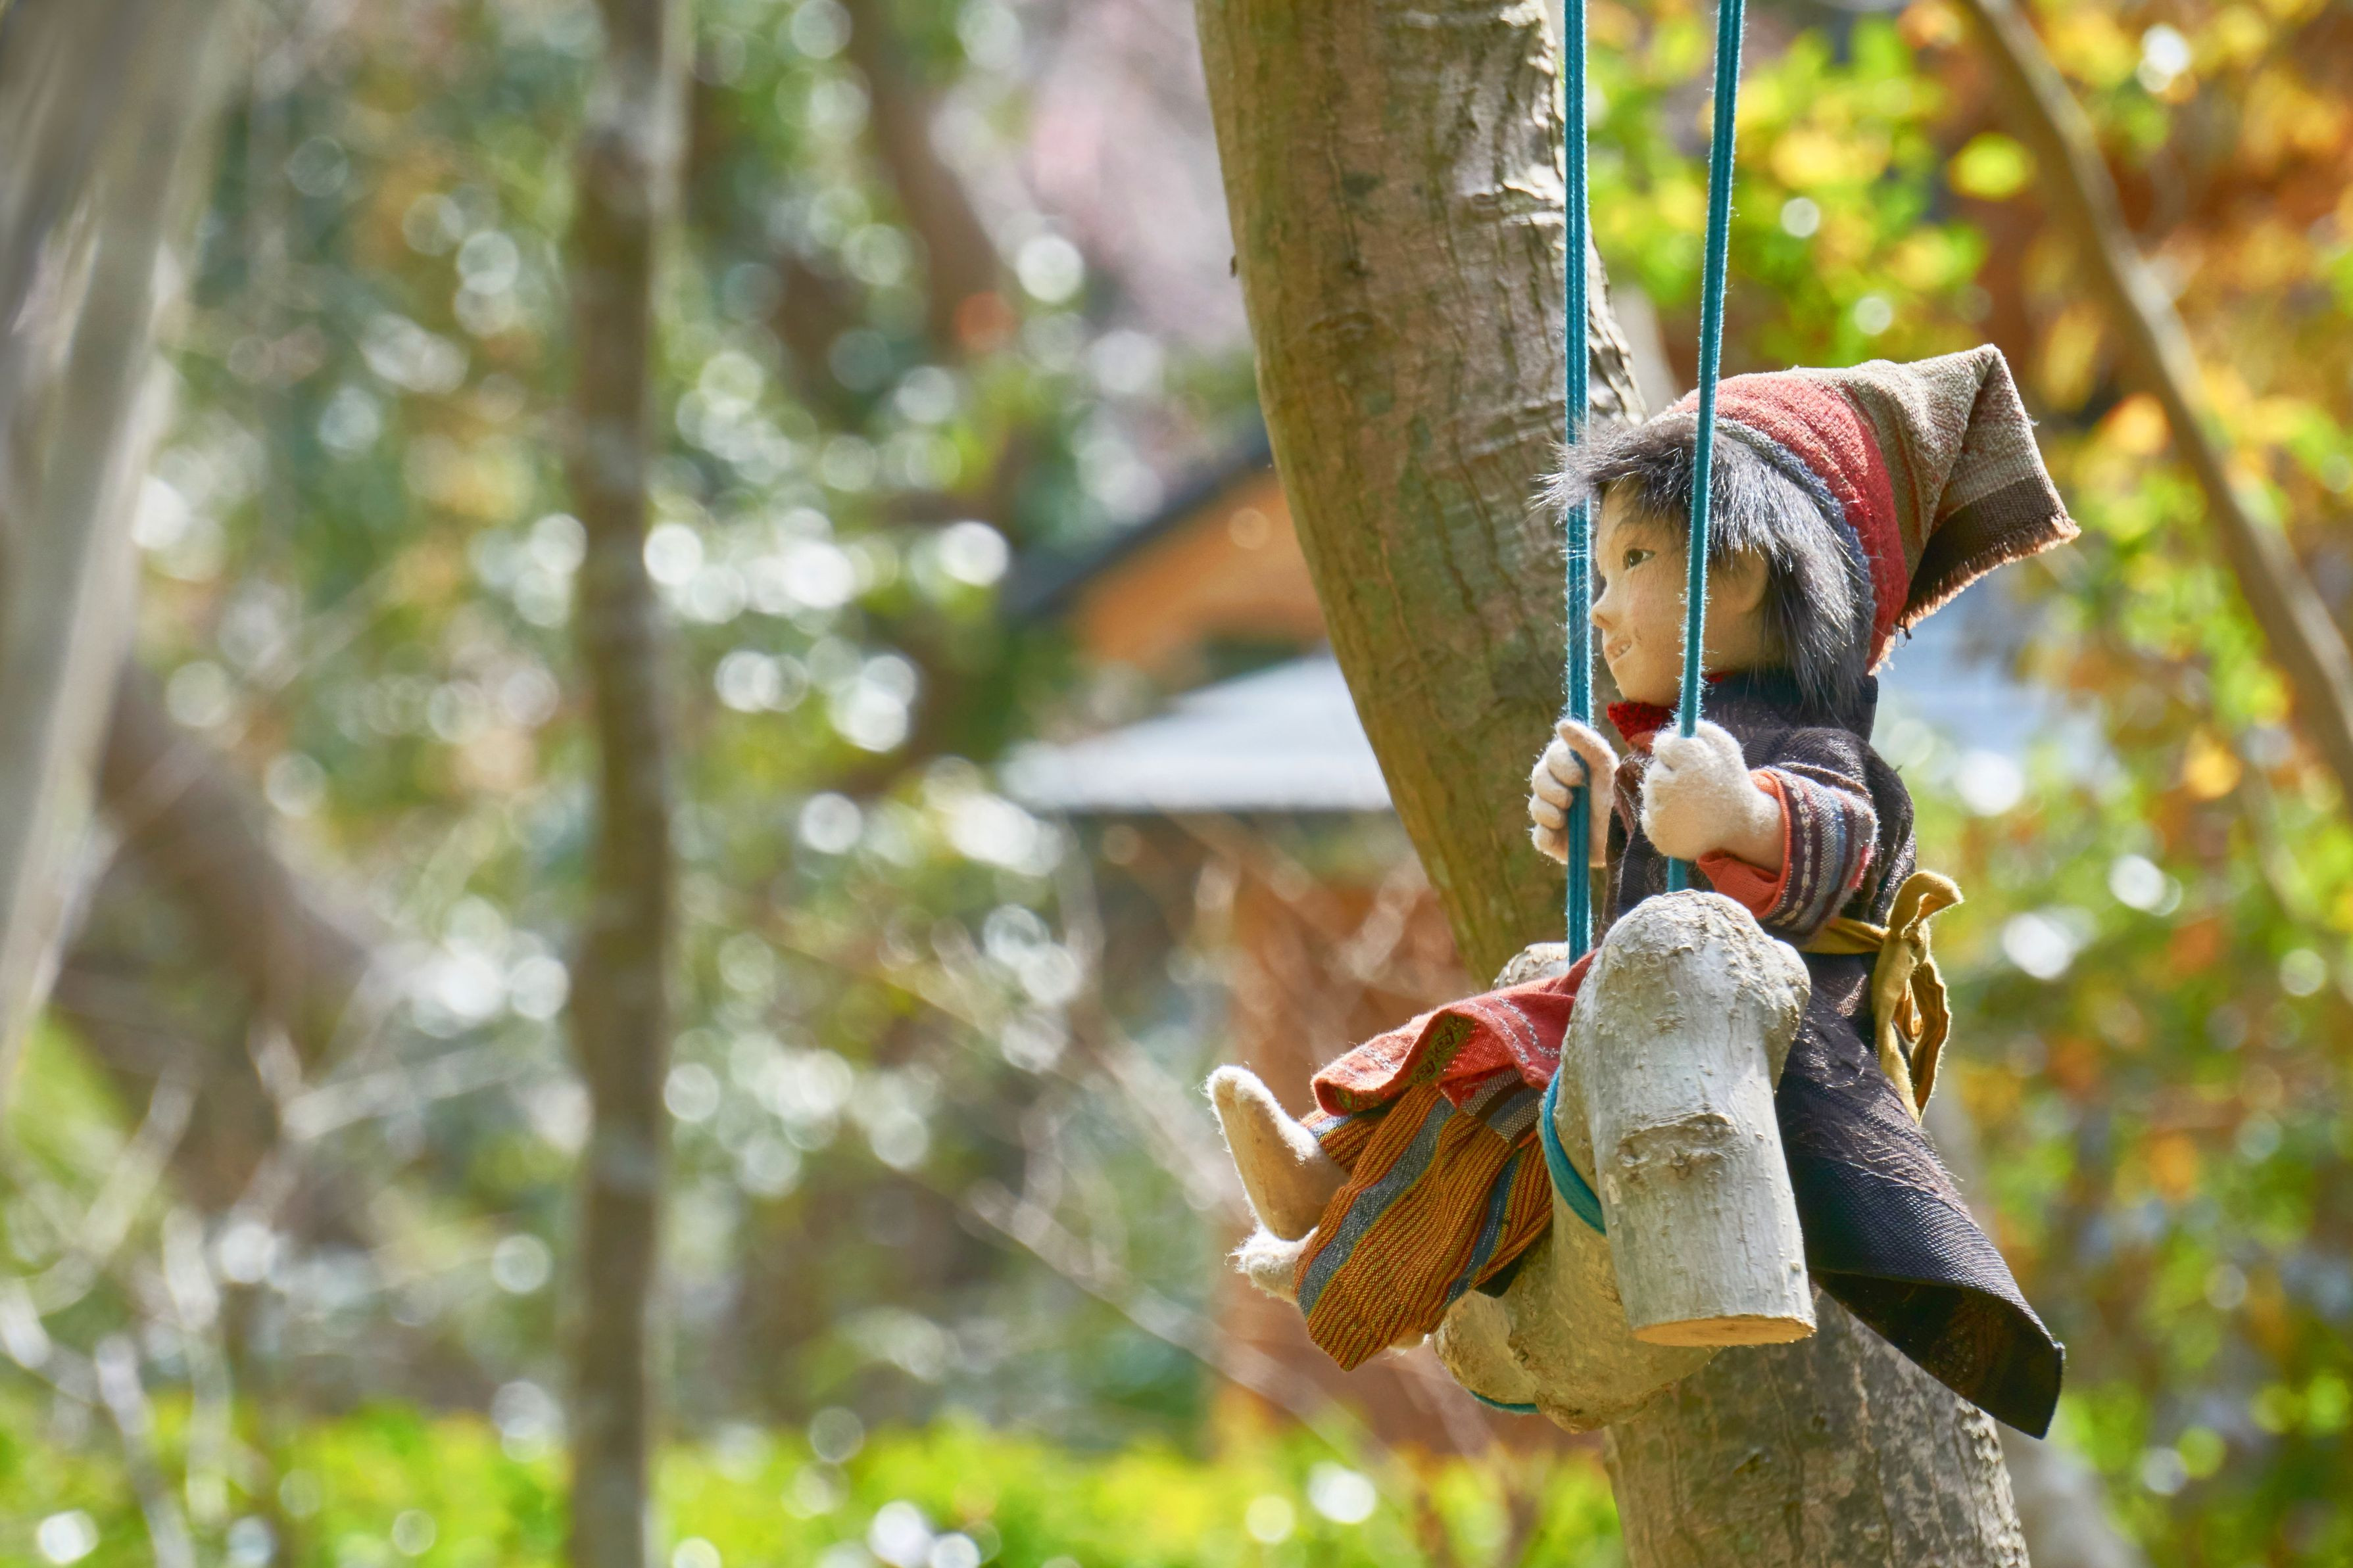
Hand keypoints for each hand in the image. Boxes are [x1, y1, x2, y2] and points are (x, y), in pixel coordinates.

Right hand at [1529, 718, 1618, 864]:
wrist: (1628, 840)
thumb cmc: (1620, 801)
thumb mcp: (1607, 770)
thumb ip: (1587, 744)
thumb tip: (1562, 725)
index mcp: (1572, 768)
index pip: (1552, 757)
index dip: (1560, 765)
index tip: (1579, 777)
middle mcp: (1560, 788)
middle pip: (1538, 778)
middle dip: (1553, 789)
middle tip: (1571, 799)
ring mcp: (1554, 815)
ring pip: (1536, 807)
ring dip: (1551, 812)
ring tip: (1569, 819)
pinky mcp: (1553, 841)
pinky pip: (1539, 837)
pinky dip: (1549, 836)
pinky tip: (1564, 835)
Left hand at [1641, 720, 1781, 864]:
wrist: (1740, 822)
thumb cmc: (1727, 779)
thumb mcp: (1723, 746)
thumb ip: (1699, 729)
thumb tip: (1671, 727)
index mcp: (1695, 764)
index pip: (1665, 745)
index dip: (1672, 749)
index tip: (1683, 756)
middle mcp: (1679, 791)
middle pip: (1654, 772)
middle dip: (1668, 774)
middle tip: (1690, 783)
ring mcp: (1668, 818)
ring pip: (1650, 795)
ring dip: (1663, 795)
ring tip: (1689, 802)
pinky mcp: (1662, 839)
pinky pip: (1647, 818)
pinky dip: (1659, 817)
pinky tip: (1682, 819)